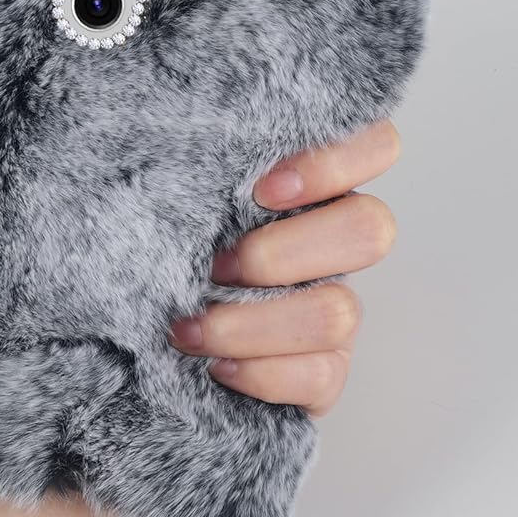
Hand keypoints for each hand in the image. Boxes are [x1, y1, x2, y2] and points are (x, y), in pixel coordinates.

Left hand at [170, 121, 399, 417]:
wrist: (141, 331)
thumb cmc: (160, 247)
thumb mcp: (175, 192)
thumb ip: (201, 163)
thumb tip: (184, 140)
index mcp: (312, 186)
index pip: (376, 145)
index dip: (334, 162)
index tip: (260, 190)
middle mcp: (335, 243)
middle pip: (370, 230)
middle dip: (280, 253)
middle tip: (213, 266)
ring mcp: (334, 308)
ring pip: (339, 312)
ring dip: (253, 323)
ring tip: (189, 327)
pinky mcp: (323, 371)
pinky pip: (322, 376)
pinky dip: (261, 373)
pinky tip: (214, 366)